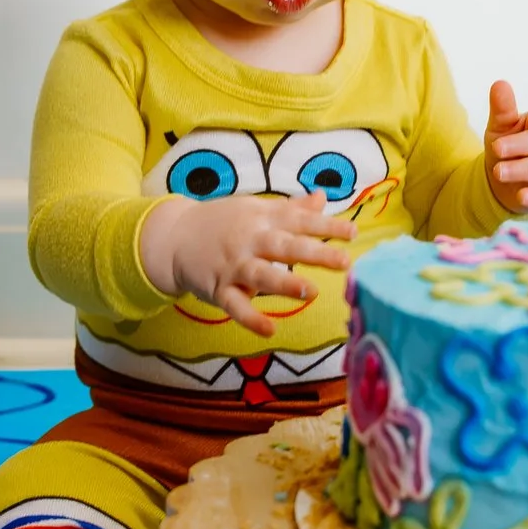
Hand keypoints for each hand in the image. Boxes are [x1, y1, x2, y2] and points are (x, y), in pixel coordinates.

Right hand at [140, 191, 355, 337]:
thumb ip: (291, 208)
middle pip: (285, 246)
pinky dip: (251, 318)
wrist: (174, 236)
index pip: (299, 221)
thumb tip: (322, 197)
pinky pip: (235, 305)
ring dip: (285, 283)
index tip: (353, 233)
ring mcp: (233, 266)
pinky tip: (270, 330)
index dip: (326, 226)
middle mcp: (249, 240)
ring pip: (261, 275)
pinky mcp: (218, 289)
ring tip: (311, 292)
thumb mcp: (255, 209)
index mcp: (263, 218)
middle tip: (343, 261)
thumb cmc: (223, 222)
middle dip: (314, 253)